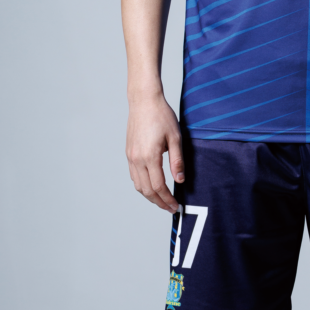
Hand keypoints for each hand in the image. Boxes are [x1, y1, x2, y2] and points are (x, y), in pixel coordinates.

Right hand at [126, 94, 183, 211]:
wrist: (144, 101)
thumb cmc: (161, 116)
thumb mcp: (175, 137)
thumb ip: (177, 161)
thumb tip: (180, 180)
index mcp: (150, 157)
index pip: (158, 186)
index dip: (167, 199)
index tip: (176, 206)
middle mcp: (137, 159)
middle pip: (146, 190)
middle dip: (159, 202)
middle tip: (170, 208)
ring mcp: (131, 157)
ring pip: (138, 185)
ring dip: (150, 196)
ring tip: (162, 200)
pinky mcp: (129, 153)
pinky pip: (134, 176)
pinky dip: (142, 185)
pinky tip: (152, 185)